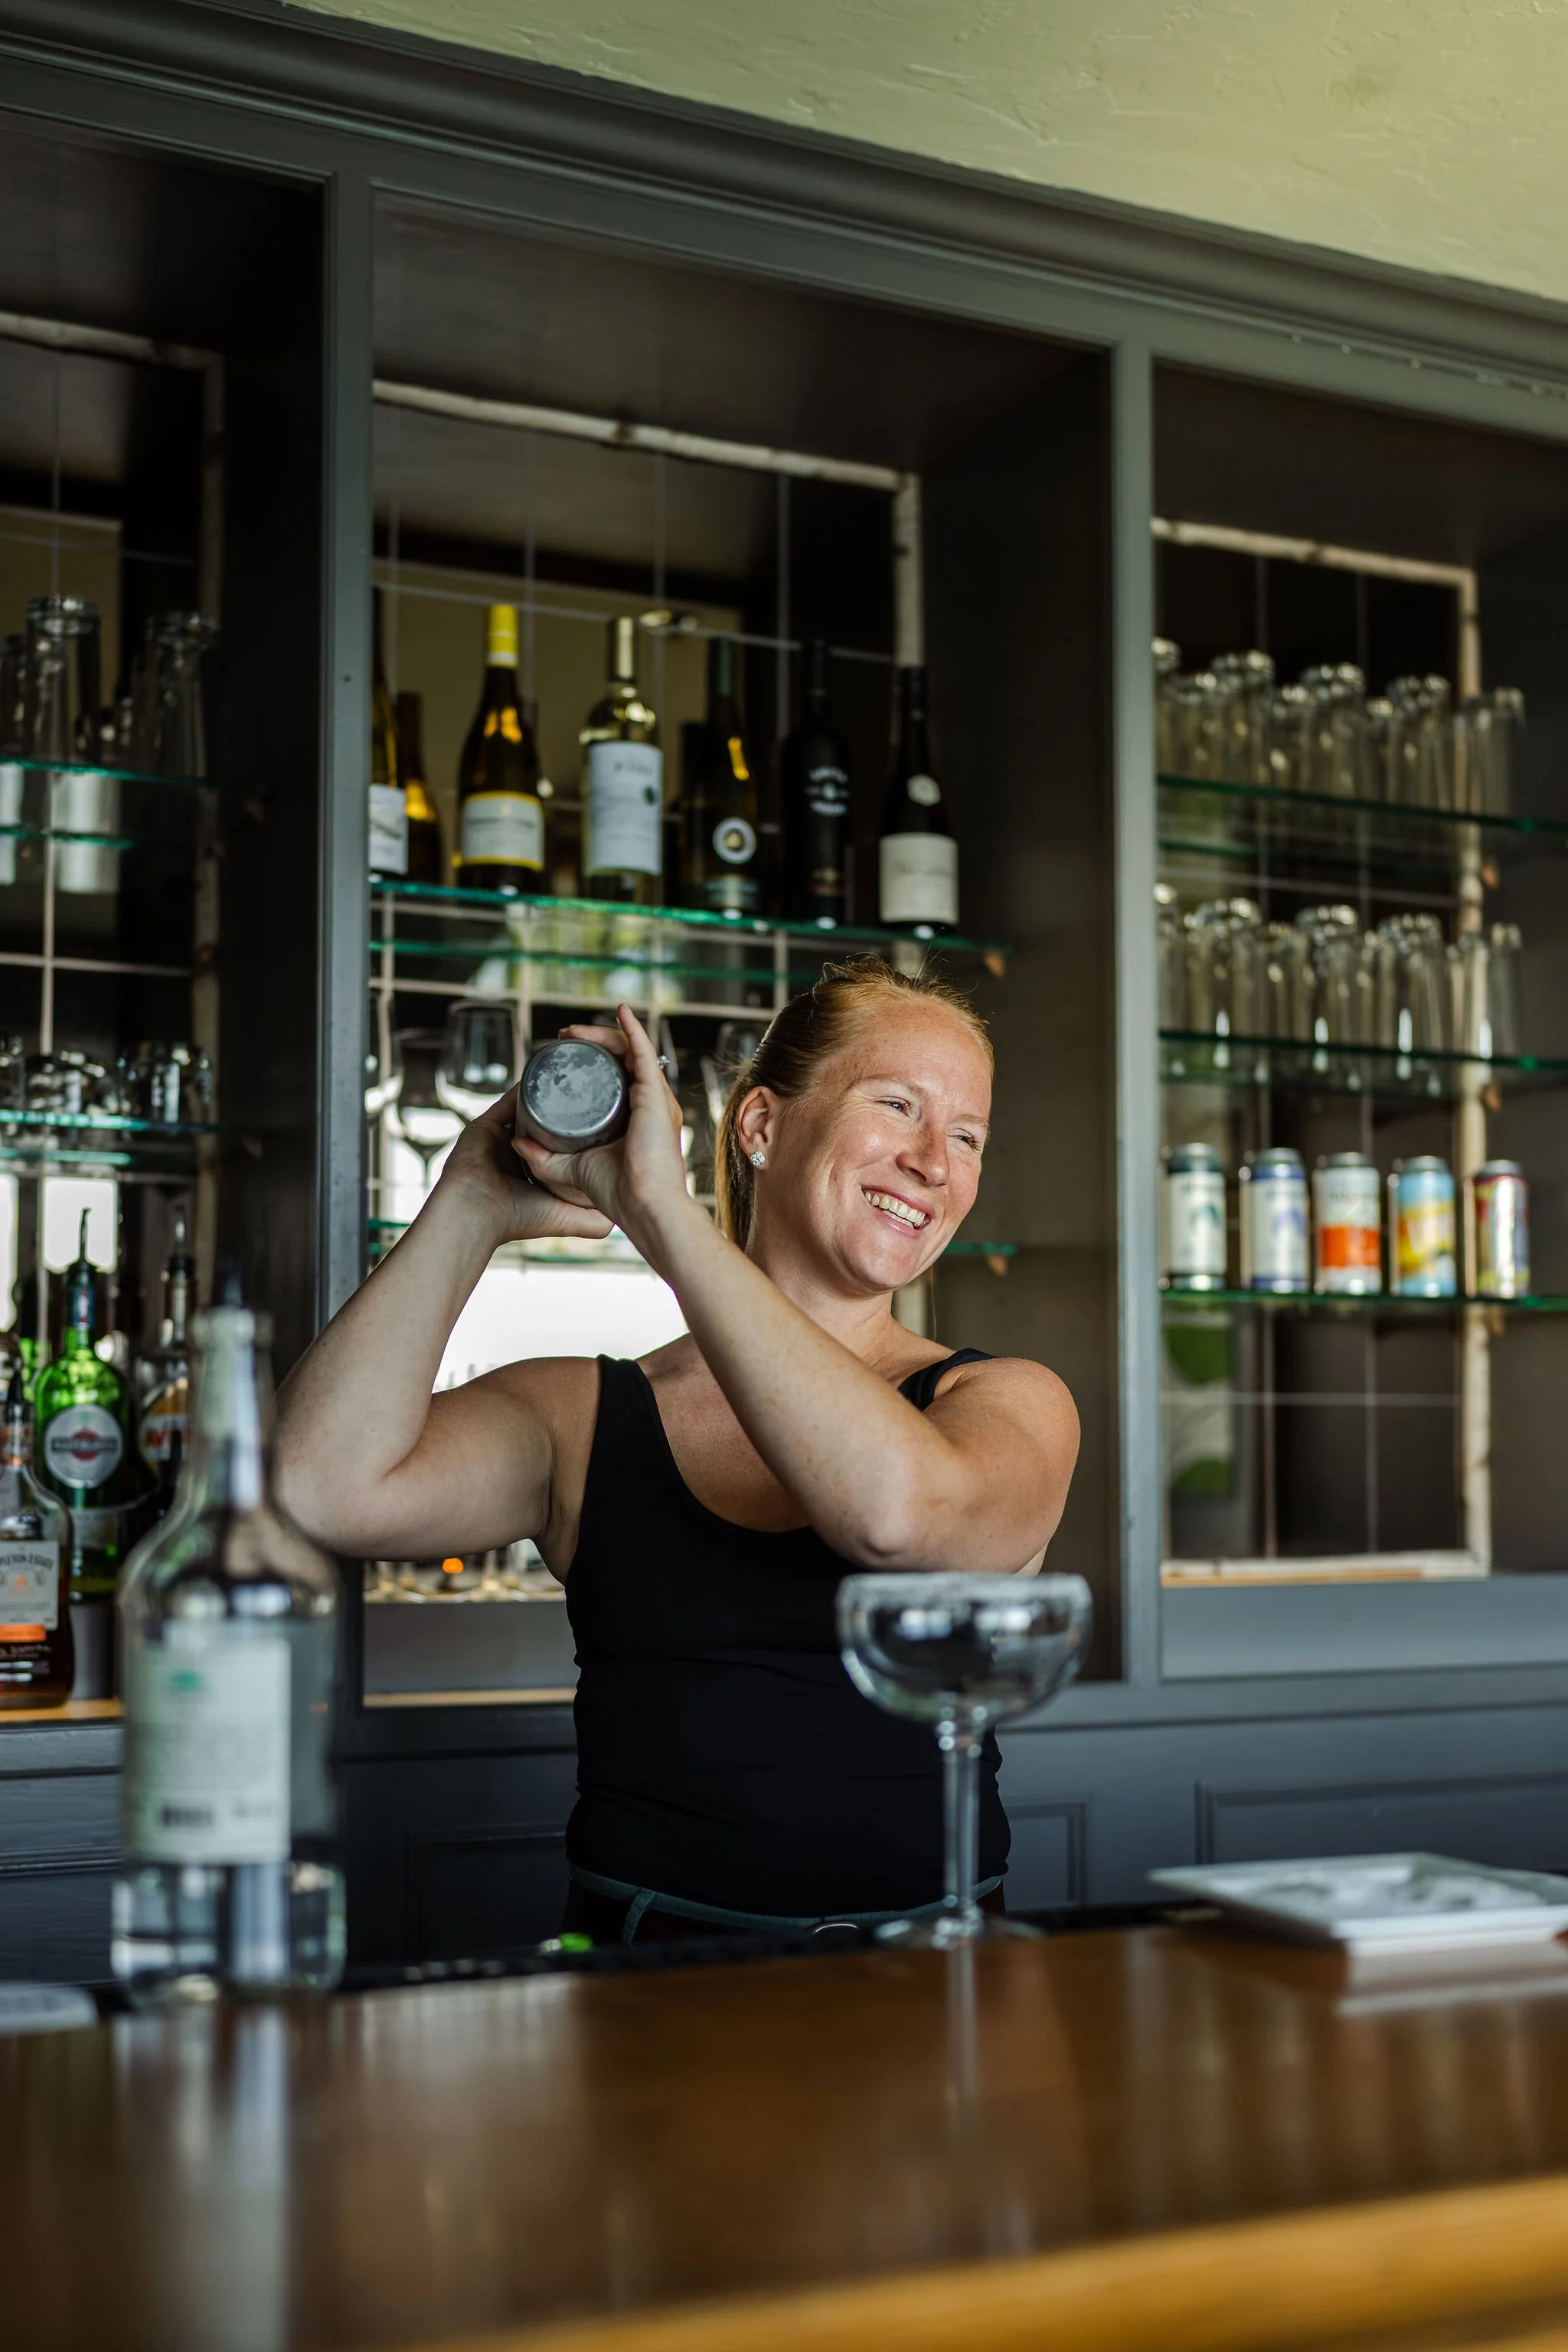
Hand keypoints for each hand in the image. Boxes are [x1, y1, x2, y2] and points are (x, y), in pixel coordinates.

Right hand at [435, 1088, 614, 1248]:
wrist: (474, 1212)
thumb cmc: (517, 1218)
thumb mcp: (567, 1220)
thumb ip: (594, 1223)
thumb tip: (622, 1215)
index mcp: (533, 1173)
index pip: (561, 1146)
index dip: (583, 1132)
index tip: (606, 1118)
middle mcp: (516, 1154)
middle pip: (546, 1124)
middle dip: (567, 1109)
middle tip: (591, 1091)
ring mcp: (500, 1137)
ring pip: (529, 1109)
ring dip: (547, 1094)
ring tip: (573, 1078)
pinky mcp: (485, 1124)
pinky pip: (509, 1099)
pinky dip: (527, 1087)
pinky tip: (547, 1072)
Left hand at [512, 1005, 694, 1262]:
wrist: (644, 1208)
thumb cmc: (618, 1195)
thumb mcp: (570, 1170)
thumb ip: (544, 1158)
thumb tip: (517, 1141)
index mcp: (637, 1119)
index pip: (617, 1076)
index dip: (592, 1059)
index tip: (564, 1051)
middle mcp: (651, 1105)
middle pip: (623, 1059)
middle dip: (593, 1042)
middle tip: (564, 1036)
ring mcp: (656, 1100)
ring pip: (631, 1051)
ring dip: (604, 1034)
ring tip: (575, 1030)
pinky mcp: (656, 1098)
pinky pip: (645, 1054)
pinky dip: (633, 1031)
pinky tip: (621, 1013)